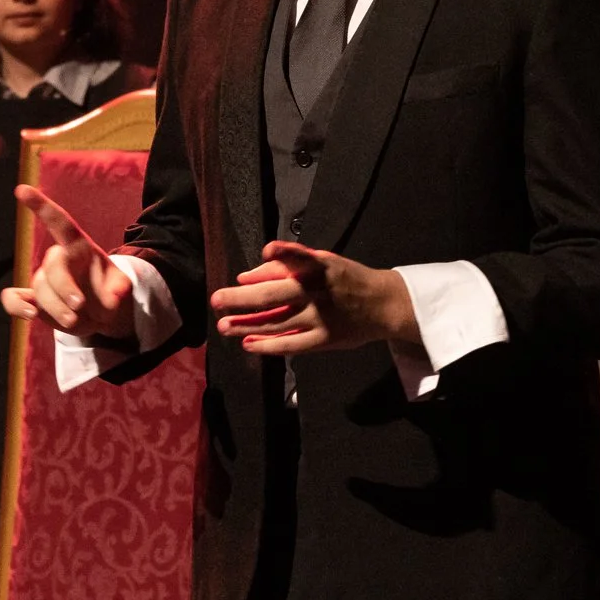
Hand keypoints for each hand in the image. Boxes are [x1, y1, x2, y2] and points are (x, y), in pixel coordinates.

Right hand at [0, 184, 137, 341]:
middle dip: (64, 286)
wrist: (103, 317)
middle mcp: (58, 260)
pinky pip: (13, 298)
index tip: (22, 190)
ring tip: (73, 320)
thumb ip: (120, 290)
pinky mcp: (33, 300)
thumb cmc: (111, 294)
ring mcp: (44, 280)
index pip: (60, 223)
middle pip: (53, 265)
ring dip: (56, 307)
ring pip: (39, 288)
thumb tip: (112, 299)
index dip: (41, 206)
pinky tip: (30, 314)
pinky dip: (17, 306)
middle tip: (80, 305)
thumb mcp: (122, 288)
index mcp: (79, 248)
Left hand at [210, 240, 421, 353]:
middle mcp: (317, 291)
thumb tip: (244, 276)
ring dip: (246, 325)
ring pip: (276, 323)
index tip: (262, 255)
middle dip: (241, 298)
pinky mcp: (324, 339)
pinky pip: (291, 345)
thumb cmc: (344, 279)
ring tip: (223, 326)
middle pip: (273, 295)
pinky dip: (267, 346)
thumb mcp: (322, 263)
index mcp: (318, 267)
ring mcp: (320, 317)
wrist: (383, 304)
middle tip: (216, 300)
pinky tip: (248, 344)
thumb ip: (285, 266)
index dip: (281, 254)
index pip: (297, 258)